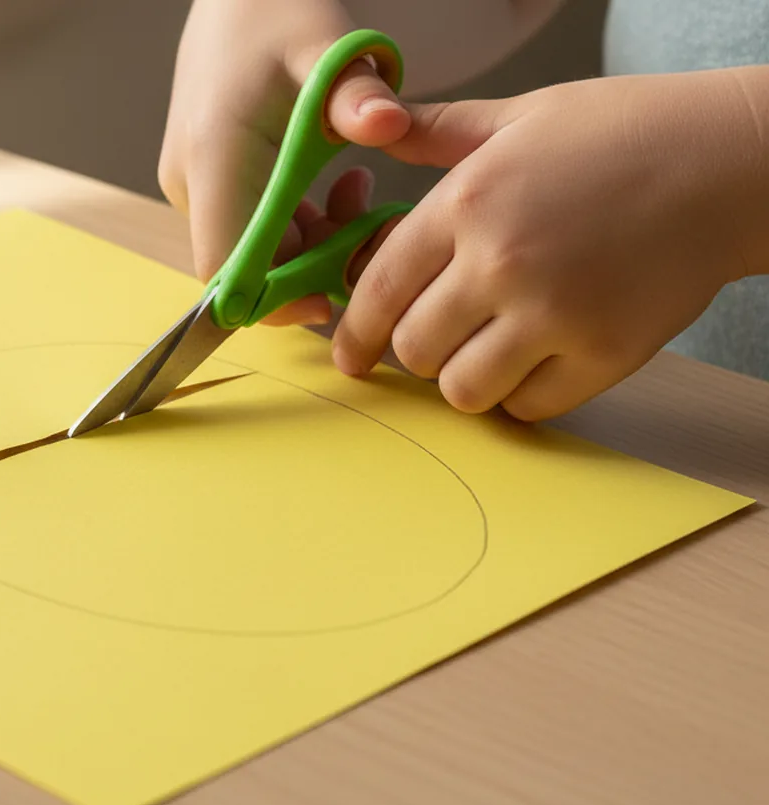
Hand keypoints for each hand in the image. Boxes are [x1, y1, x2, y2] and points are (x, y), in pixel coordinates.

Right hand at [158, 0, 409, 319]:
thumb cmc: (277, 12)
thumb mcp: (326, 46)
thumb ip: (354, 92)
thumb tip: (388, 123)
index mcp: (215, 156)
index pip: (226, 266)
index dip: (272, 299)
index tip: (328, 300)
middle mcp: (193, 182)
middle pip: (245, 267)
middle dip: (310, 267)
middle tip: (369, 229)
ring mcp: (196, 187)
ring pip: (253, 253)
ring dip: (310, 246)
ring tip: (359, 194)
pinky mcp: (209, 185)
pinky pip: (252, 231)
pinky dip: (297, 229)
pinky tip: (335, 192)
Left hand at [335, 70, 761, 419]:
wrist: (730, 162)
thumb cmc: (621, 133)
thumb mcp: (519, 118)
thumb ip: (437, 135)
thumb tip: (374, 130)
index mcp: (467, 203)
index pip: (378, 290)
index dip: (354, 334)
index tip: (352, 358)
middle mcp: (502, 263)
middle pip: (414, 350)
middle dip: (417, 351)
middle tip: (443, 337)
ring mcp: (556, 314)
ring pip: (464, 391)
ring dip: (468, 380)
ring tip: (492, 350)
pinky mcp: (606, 354)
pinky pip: (530, 408)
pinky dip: (524, 395)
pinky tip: (540, 361)